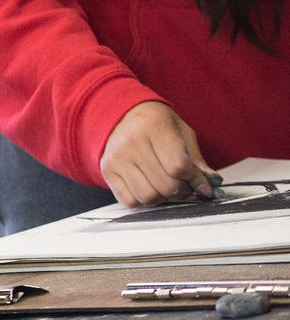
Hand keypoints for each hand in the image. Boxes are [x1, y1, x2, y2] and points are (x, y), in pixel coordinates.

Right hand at [99, 101, 213, 206]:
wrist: (121, 116)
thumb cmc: (155, 123)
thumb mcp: (181, 131)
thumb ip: (195, 158)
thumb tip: (211, 182)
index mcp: (154, 127)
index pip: (179, 166)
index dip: (197, 181)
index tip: (206, 188)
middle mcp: (132, 143)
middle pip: (165, 185)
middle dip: (184, 192)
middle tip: (189, 189)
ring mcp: (117, 159)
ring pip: (148, 197)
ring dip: (165, 199)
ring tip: (170, 190)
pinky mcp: (107, 171)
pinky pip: (129, 201)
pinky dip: (145, 203)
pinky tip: (151, 190)